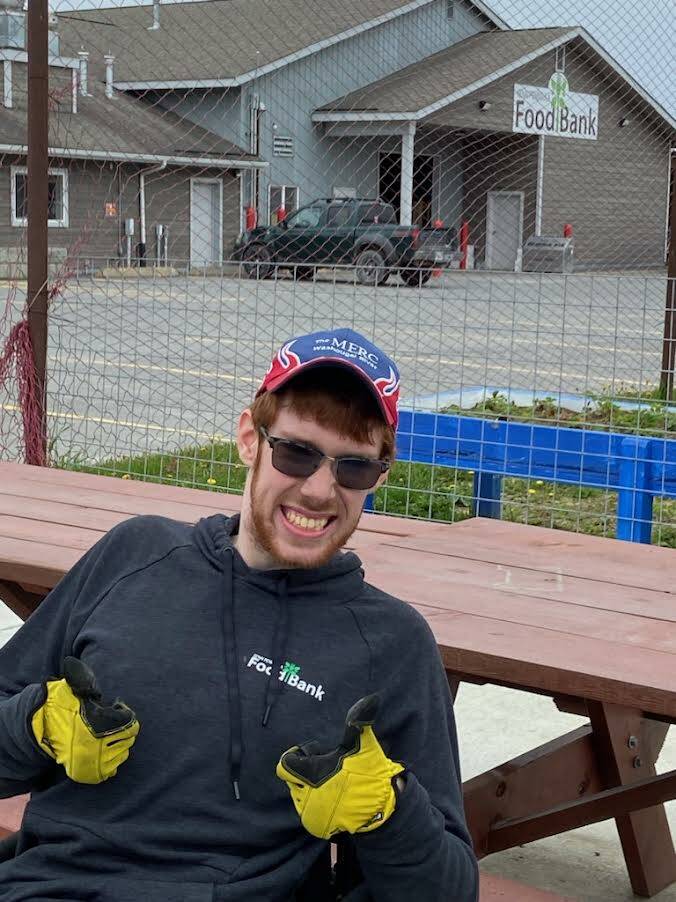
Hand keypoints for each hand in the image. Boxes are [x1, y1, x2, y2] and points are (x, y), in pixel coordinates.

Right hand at [31, 657, 139, 783]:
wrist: (42, 732)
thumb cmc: (61, 706)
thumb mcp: (71, 688)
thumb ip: (82, 679)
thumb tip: (75, 662)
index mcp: (97, 723)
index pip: (128, 721)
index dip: (124, 712)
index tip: (117, 708)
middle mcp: (98, 745)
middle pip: (128, 738)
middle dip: (122, 728)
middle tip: (112, 722)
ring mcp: (95, 762)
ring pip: (123, 753)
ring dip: (119, 743)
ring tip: (107, 734)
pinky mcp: (91, 774)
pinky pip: (113, 768)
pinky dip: (112, 758)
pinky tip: (103, 749)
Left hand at [276, 694, 403, 838]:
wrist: (382, 810)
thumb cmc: (369, 773)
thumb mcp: (363, 744)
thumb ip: (358, 722)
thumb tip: (371, 698)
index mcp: (311, 774)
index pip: (285, 764)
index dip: (300, 755)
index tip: (316, 754)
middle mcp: (305, 796)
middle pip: (292, 778)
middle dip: (305, 770)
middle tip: (327, 769)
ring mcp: (309, 813)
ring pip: (298, 793)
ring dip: (310, 786)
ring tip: (333, 783)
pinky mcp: (314, 825)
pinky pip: (307, 809)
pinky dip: (316, 801)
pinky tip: (335, 797)